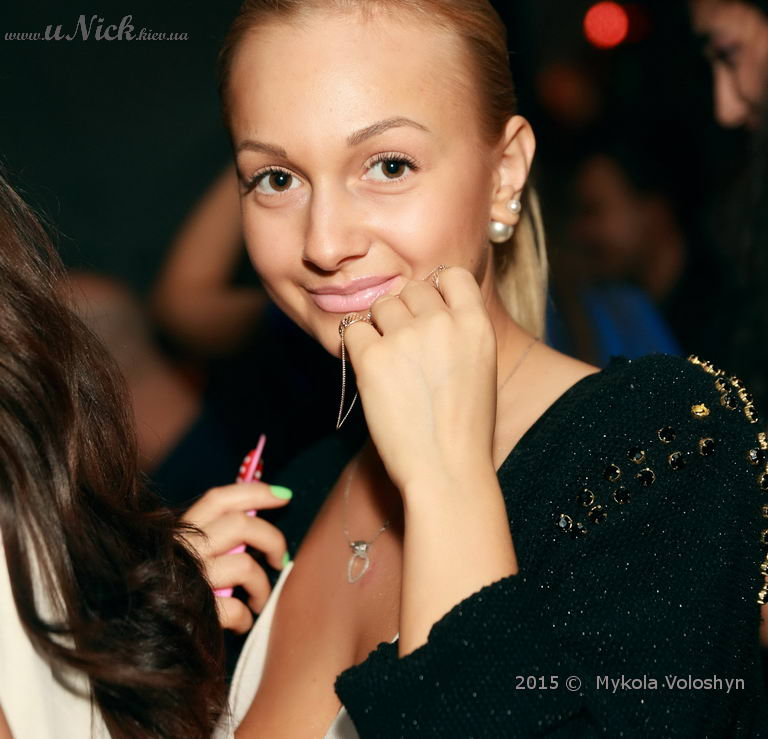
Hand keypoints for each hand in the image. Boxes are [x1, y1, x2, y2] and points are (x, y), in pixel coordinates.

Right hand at [182, 482, 290, 632]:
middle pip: (241, 524)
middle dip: (273, 539)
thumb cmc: (172, 590)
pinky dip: (245, 618)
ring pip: (246, 566)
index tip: (284, 495)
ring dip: (262, 587)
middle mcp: (184, 549)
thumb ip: (214, 537)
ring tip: (258, 601)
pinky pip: (236, 609)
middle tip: (279, 559)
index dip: (255, 492)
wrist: (133, 637)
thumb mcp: (187, 553)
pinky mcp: (195, 611)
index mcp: (183, 531)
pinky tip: (241, 623)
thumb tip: (255, 518)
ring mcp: (190, 579)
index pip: (220, 499)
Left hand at [343, 266, 497, 497]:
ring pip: (381, 305)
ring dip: (380, 326)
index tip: (428, 313)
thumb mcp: (480, 369)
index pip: (450, 275)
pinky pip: (353, 330)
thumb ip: (459, 332)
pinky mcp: (373, 357)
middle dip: (404, 311)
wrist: (446, 469)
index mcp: (476, 324)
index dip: (435, 290)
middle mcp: (442, 322)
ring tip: (389, 364)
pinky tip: (370, 371)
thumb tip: (427, 311)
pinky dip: (357, 346)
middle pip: (411, 288)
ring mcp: (406, 337)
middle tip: (404, 346)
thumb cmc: (465, 429)